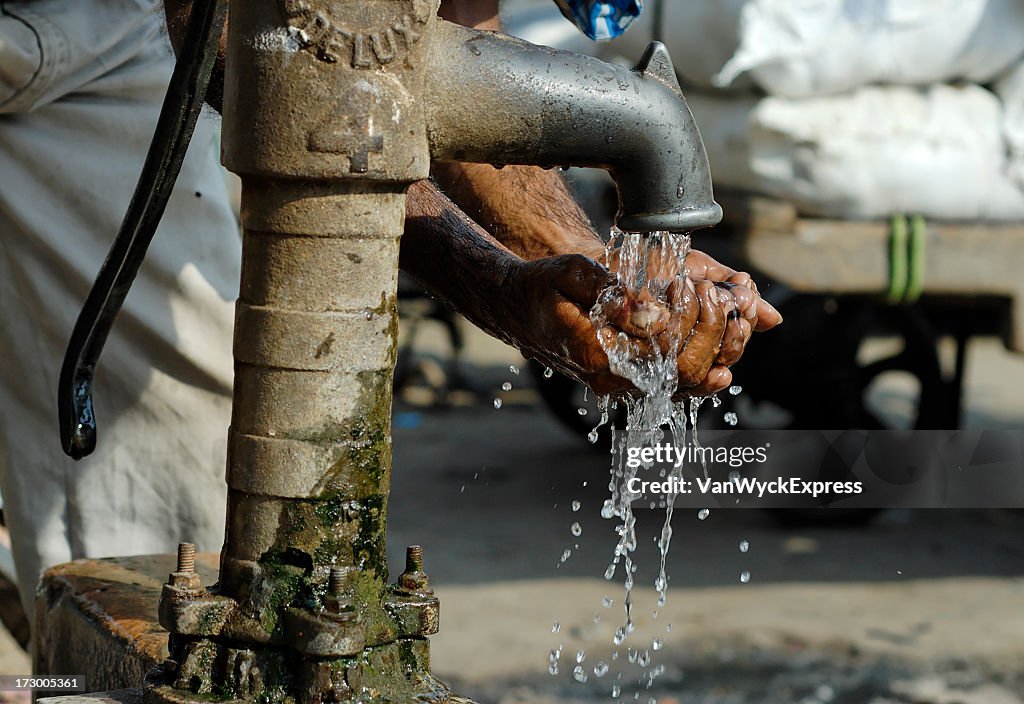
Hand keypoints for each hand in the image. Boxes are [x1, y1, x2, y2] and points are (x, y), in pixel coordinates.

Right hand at [498, 249, 780, 397]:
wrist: (519, 310)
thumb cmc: (543, 287)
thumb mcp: (571, 274)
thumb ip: (611, 292)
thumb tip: (654, 315)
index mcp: (598, 355)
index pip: (664, 351)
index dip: (690, 319)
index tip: (691, 284)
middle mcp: (613, 379)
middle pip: (684, 373)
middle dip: (712, 332)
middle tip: (714, 292)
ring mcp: (623, 384)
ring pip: (687, 384)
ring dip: (717, 349)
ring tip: (727, 309)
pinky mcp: (630, 379)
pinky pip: (676, 385)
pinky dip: (706, 365)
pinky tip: (724, 348)